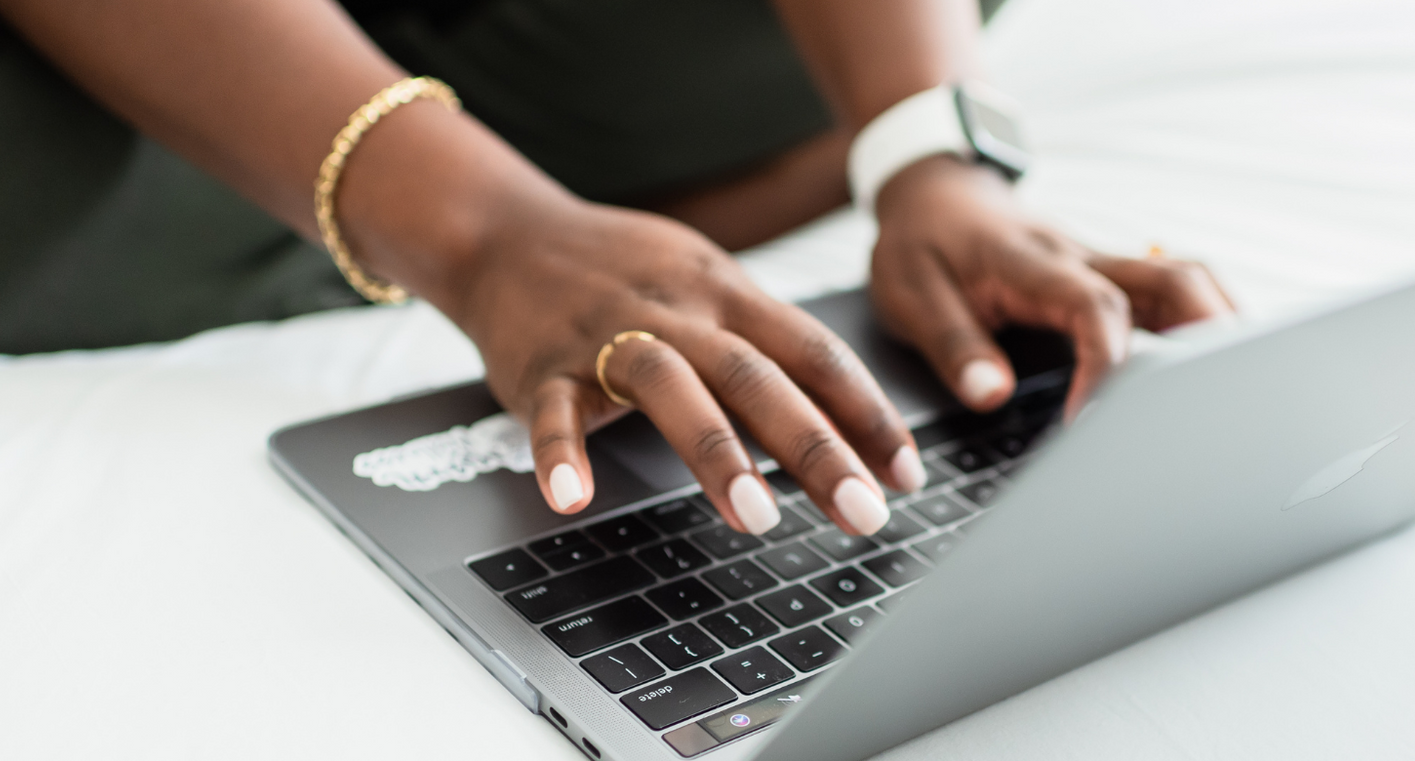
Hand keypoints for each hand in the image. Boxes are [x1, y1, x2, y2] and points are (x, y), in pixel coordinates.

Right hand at [426, 197, 924, 535]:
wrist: (509, 232)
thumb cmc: (626, 273)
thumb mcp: (709, 285)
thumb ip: (769, 348)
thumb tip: (851, 426)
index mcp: (728, 293)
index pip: (814, 351)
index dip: (866, 411)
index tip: (905, 472)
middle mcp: (678, 310)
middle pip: (758, 376)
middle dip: (816, 448)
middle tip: (863, 512)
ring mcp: (607, 333)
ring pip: (670, 387)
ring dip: (717, 453)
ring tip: (758, 518)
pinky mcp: (542, 363)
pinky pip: (553, 409)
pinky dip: (561, 453)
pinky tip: (575, 497)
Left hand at [869, 155, 1234, 415]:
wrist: (933, 189)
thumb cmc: (921, 242)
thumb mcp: (910, 293)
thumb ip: (954, 345)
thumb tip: (991, 395)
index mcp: (1033, 262)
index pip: (1094, 308)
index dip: (1106, 366)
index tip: (1094, 424)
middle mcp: (1082, 258)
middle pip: (1172, 281)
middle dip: (1206, 336)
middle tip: (1220, 401)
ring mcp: (1103, 264)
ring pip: (1185, 281)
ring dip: (1217, 327)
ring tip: (1239, 388)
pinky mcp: (1109, 276)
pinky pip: (1171, 292)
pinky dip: (1200, 325)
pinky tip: (1215, 368)